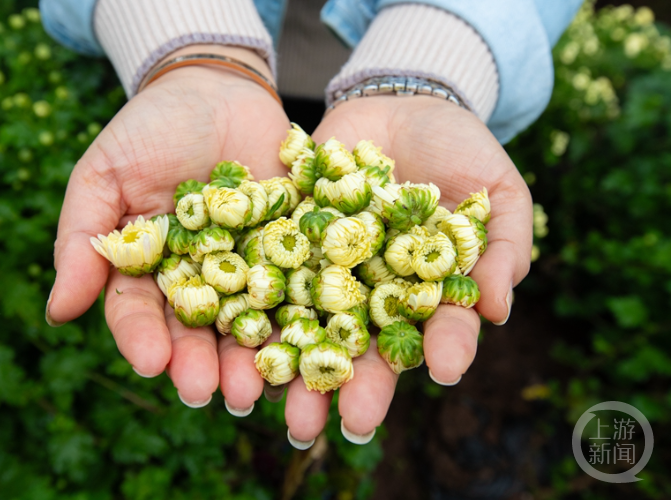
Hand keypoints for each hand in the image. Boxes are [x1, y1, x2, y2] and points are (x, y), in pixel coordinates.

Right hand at [46, 46, 290, 409]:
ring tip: (257, 390)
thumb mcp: (104, 174)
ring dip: (252, 360)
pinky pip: (300, 288)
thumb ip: (82, 240)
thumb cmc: (150, 128)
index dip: (143, 339)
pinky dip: (304, 317)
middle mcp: (199, 280)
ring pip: (249, 323)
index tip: (150, 363)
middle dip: (201, 364)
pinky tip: (308, 345)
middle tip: (208, 393)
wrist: (217, 90)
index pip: (140, 313)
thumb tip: (57, 313)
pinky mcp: (293, 251)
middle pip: (198, 332)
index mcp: (149, 270)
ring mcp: (248, 269)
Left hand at [285, 96, 531, 443]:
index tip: (445, 372)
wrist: (401, 102)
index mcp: (429, 289)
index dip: (446, 348)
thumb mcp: (499, 190)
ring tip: (285, 411)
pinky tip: (239, 340)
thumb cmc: (461, 150)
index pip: (440, 327)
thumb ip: (503, 247)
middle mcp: (375, 291)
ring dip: (298, 370)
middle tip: (349, 424)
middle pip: (368, 346)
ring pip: (312, 327)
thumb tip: (499, 309)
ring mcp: (330, 269)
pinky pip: (272, 275)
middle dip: (359, 385)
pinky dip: (254, 307)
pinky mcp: (291, 241)